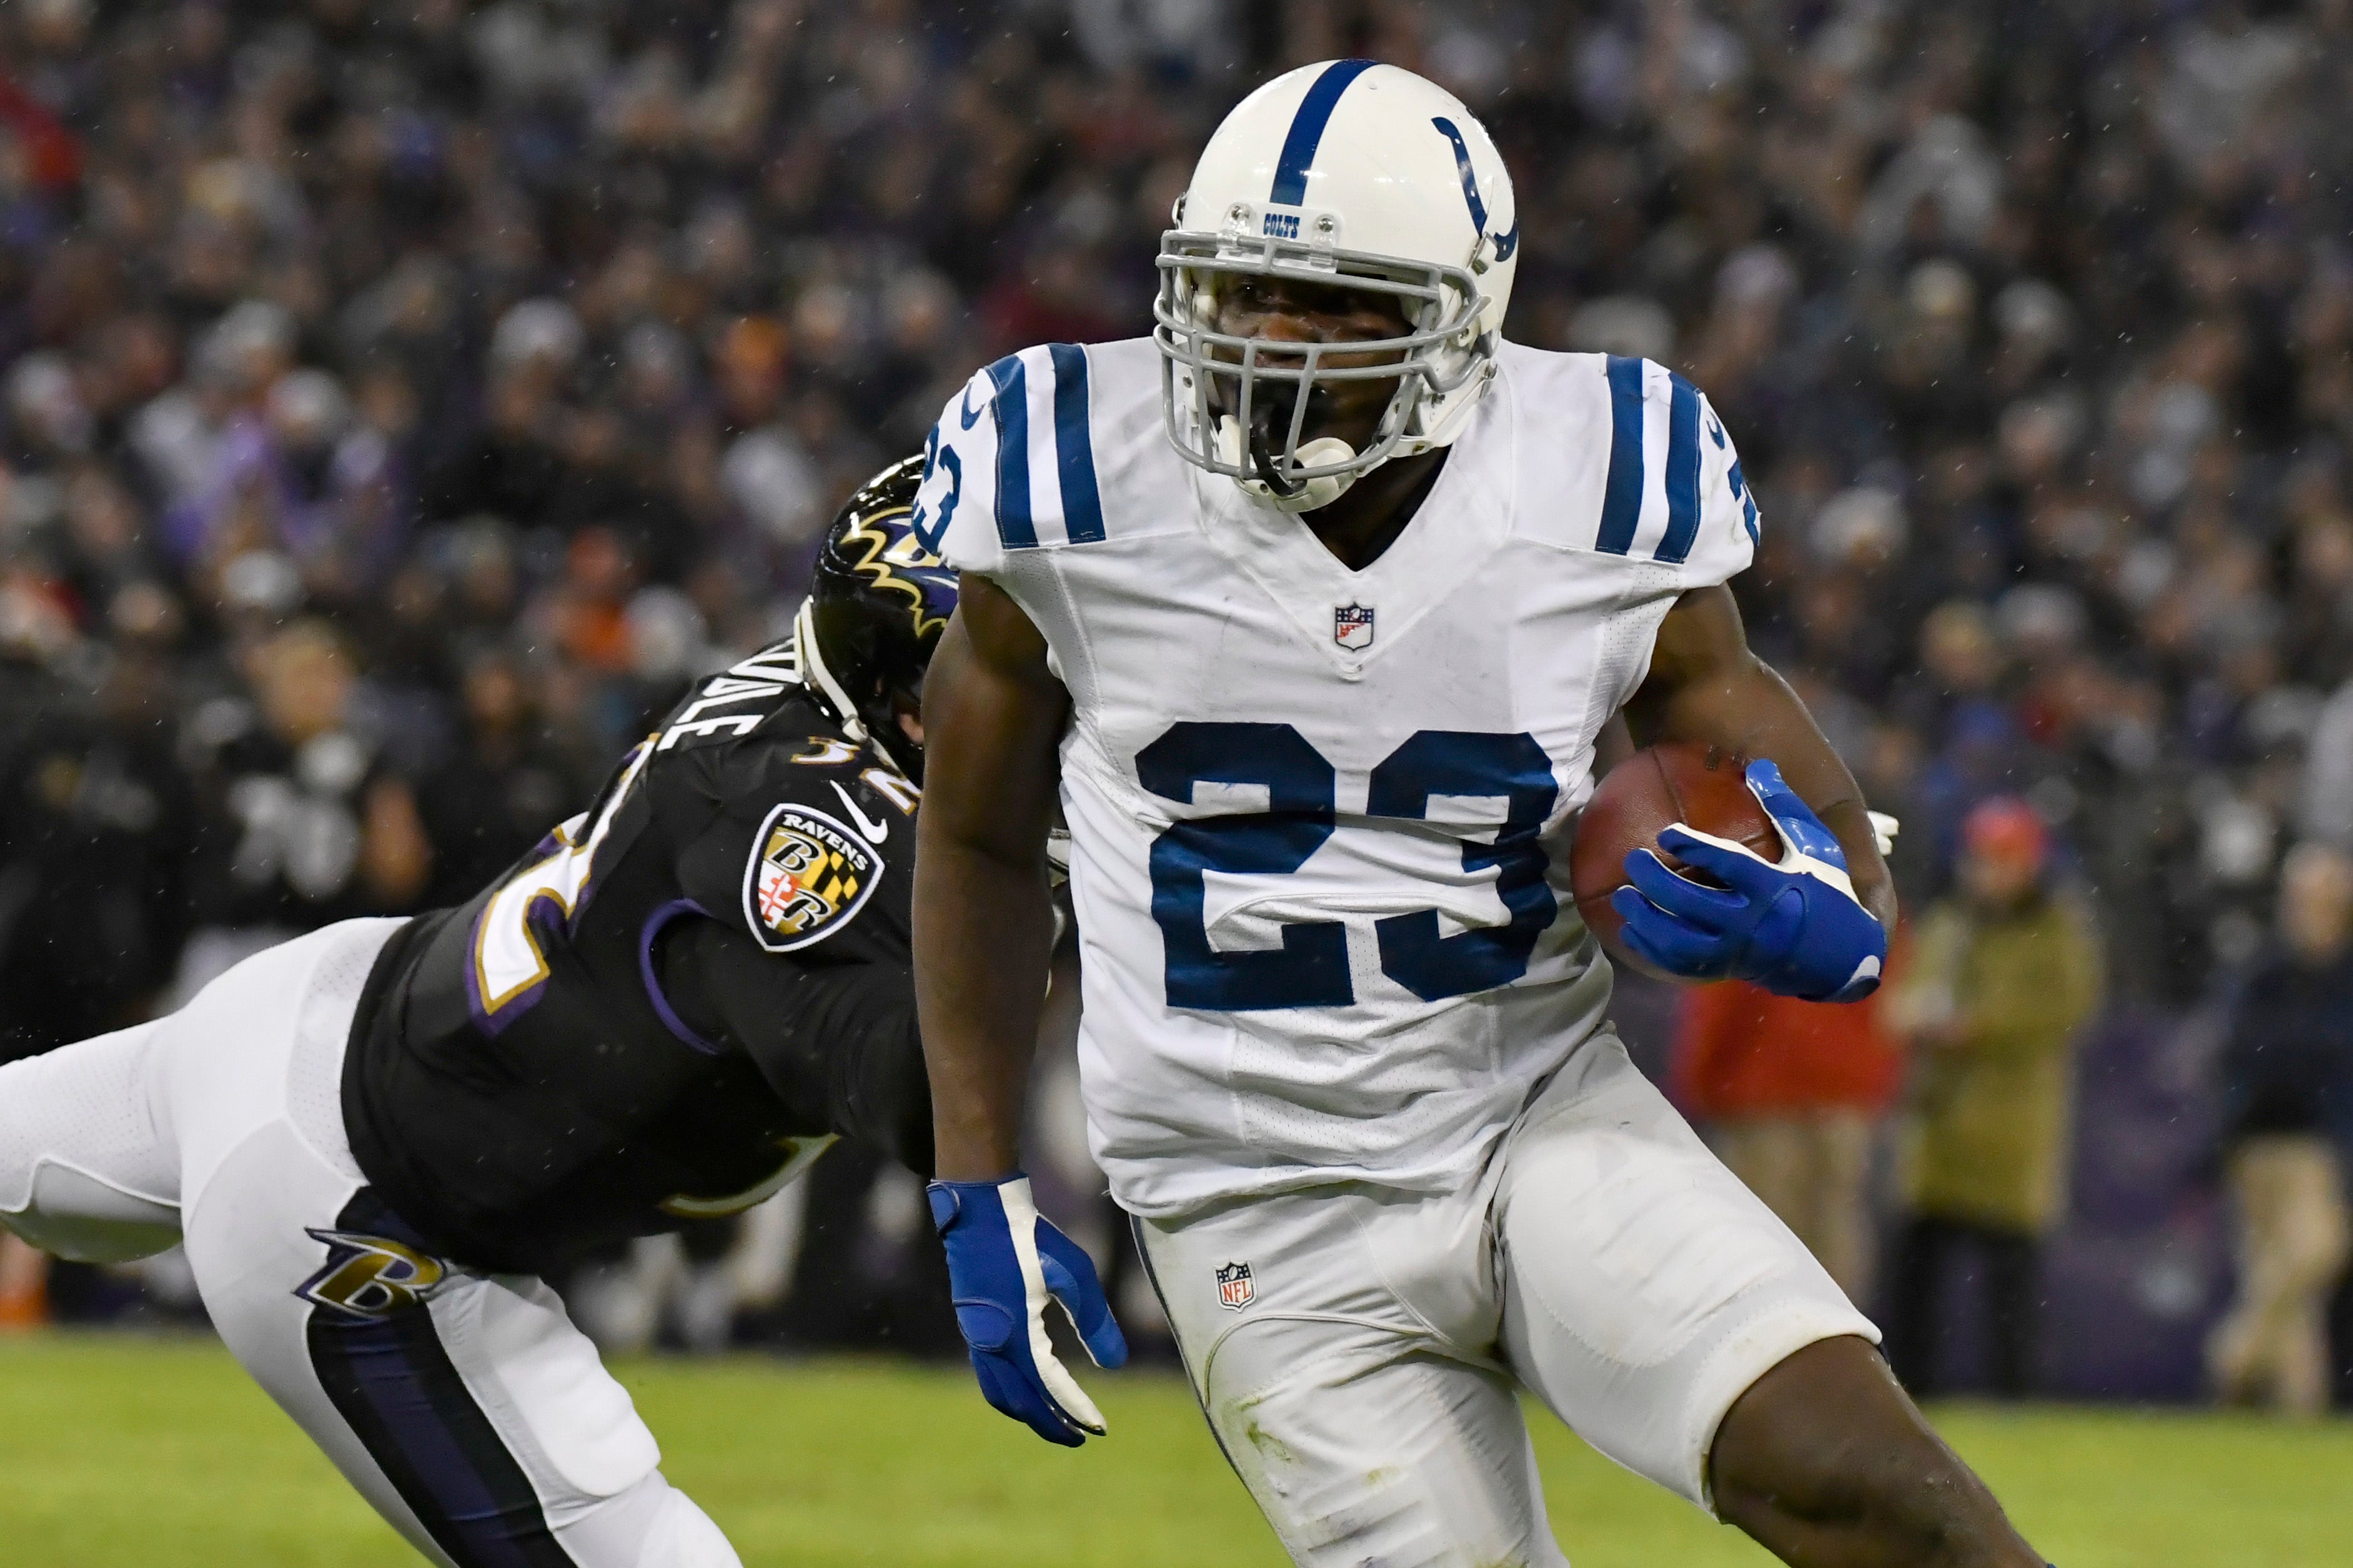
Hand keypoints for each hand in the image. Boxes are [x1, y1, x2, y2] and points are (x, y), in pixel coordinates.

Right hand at [927, 1174, 1127, 1444]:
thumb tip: (1115, 1365)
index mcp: (1014, 1335)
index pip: (1049, 1387)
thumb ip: (1095, 1322)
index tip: (1099, 1428)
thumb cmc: (1030, 1239)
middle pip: (1019, 1403)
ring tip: (1056, 1420)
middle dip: (1049, 1424)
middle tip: (1080, 1437)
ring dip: (1027, 1413)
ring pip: (999, 1394)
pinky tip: (1030, 1386)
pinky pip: (989, 1376)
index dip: (1075, 1409)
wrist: (979, 1212)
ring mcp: (977, 1337)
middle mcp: (990, 1344)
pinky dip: (1011, 1393)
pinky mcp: (972, 1326)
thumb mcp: (1073, 1275)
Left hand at [1608, 759, 1886, 1001]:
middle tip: (1632, 860)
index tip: (1666, 832)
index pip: (1729, 866)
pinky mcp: (1728, 970)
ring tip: (1622, 897)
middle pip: (1693, 904)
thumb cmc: (1827, 891)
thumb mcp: (1815, 847)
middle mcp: (1754, 924)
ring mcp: (1738, 952)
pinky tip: (1631, 928)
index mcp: (1775, 888)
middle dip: (1656, 883)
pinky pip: (1681, 966)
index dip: (1695, 849)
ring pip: (1680, 943)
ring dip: (1646, 921)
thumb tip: (1759, 765)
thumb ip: (1785, 807)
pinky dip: (1652, 949)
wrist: (1842, 959)